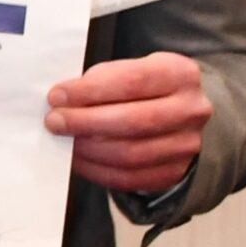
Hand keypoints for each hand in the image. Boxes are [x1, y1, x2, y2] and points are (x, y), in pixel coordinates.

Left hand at [46, 52, 212, 192]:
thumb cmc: (146, 87)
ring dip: (88, 149)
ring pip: (131, 154)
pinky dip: (97, 171)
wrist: (183, 111)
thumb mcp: (131, 68)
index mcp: (179, 74)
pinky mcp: (176, 172)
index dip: (90, 90)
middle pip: (134, 121)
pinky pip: (130, 178)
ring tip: (64, 140)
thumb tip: (63, 101)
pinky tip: (78, 159)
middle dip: (85, 122)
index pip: (132, 81)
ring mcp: (188, 145)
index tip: (57, 96)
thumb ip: (102, 80)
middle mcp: (191, 110)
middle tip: (54, 121)